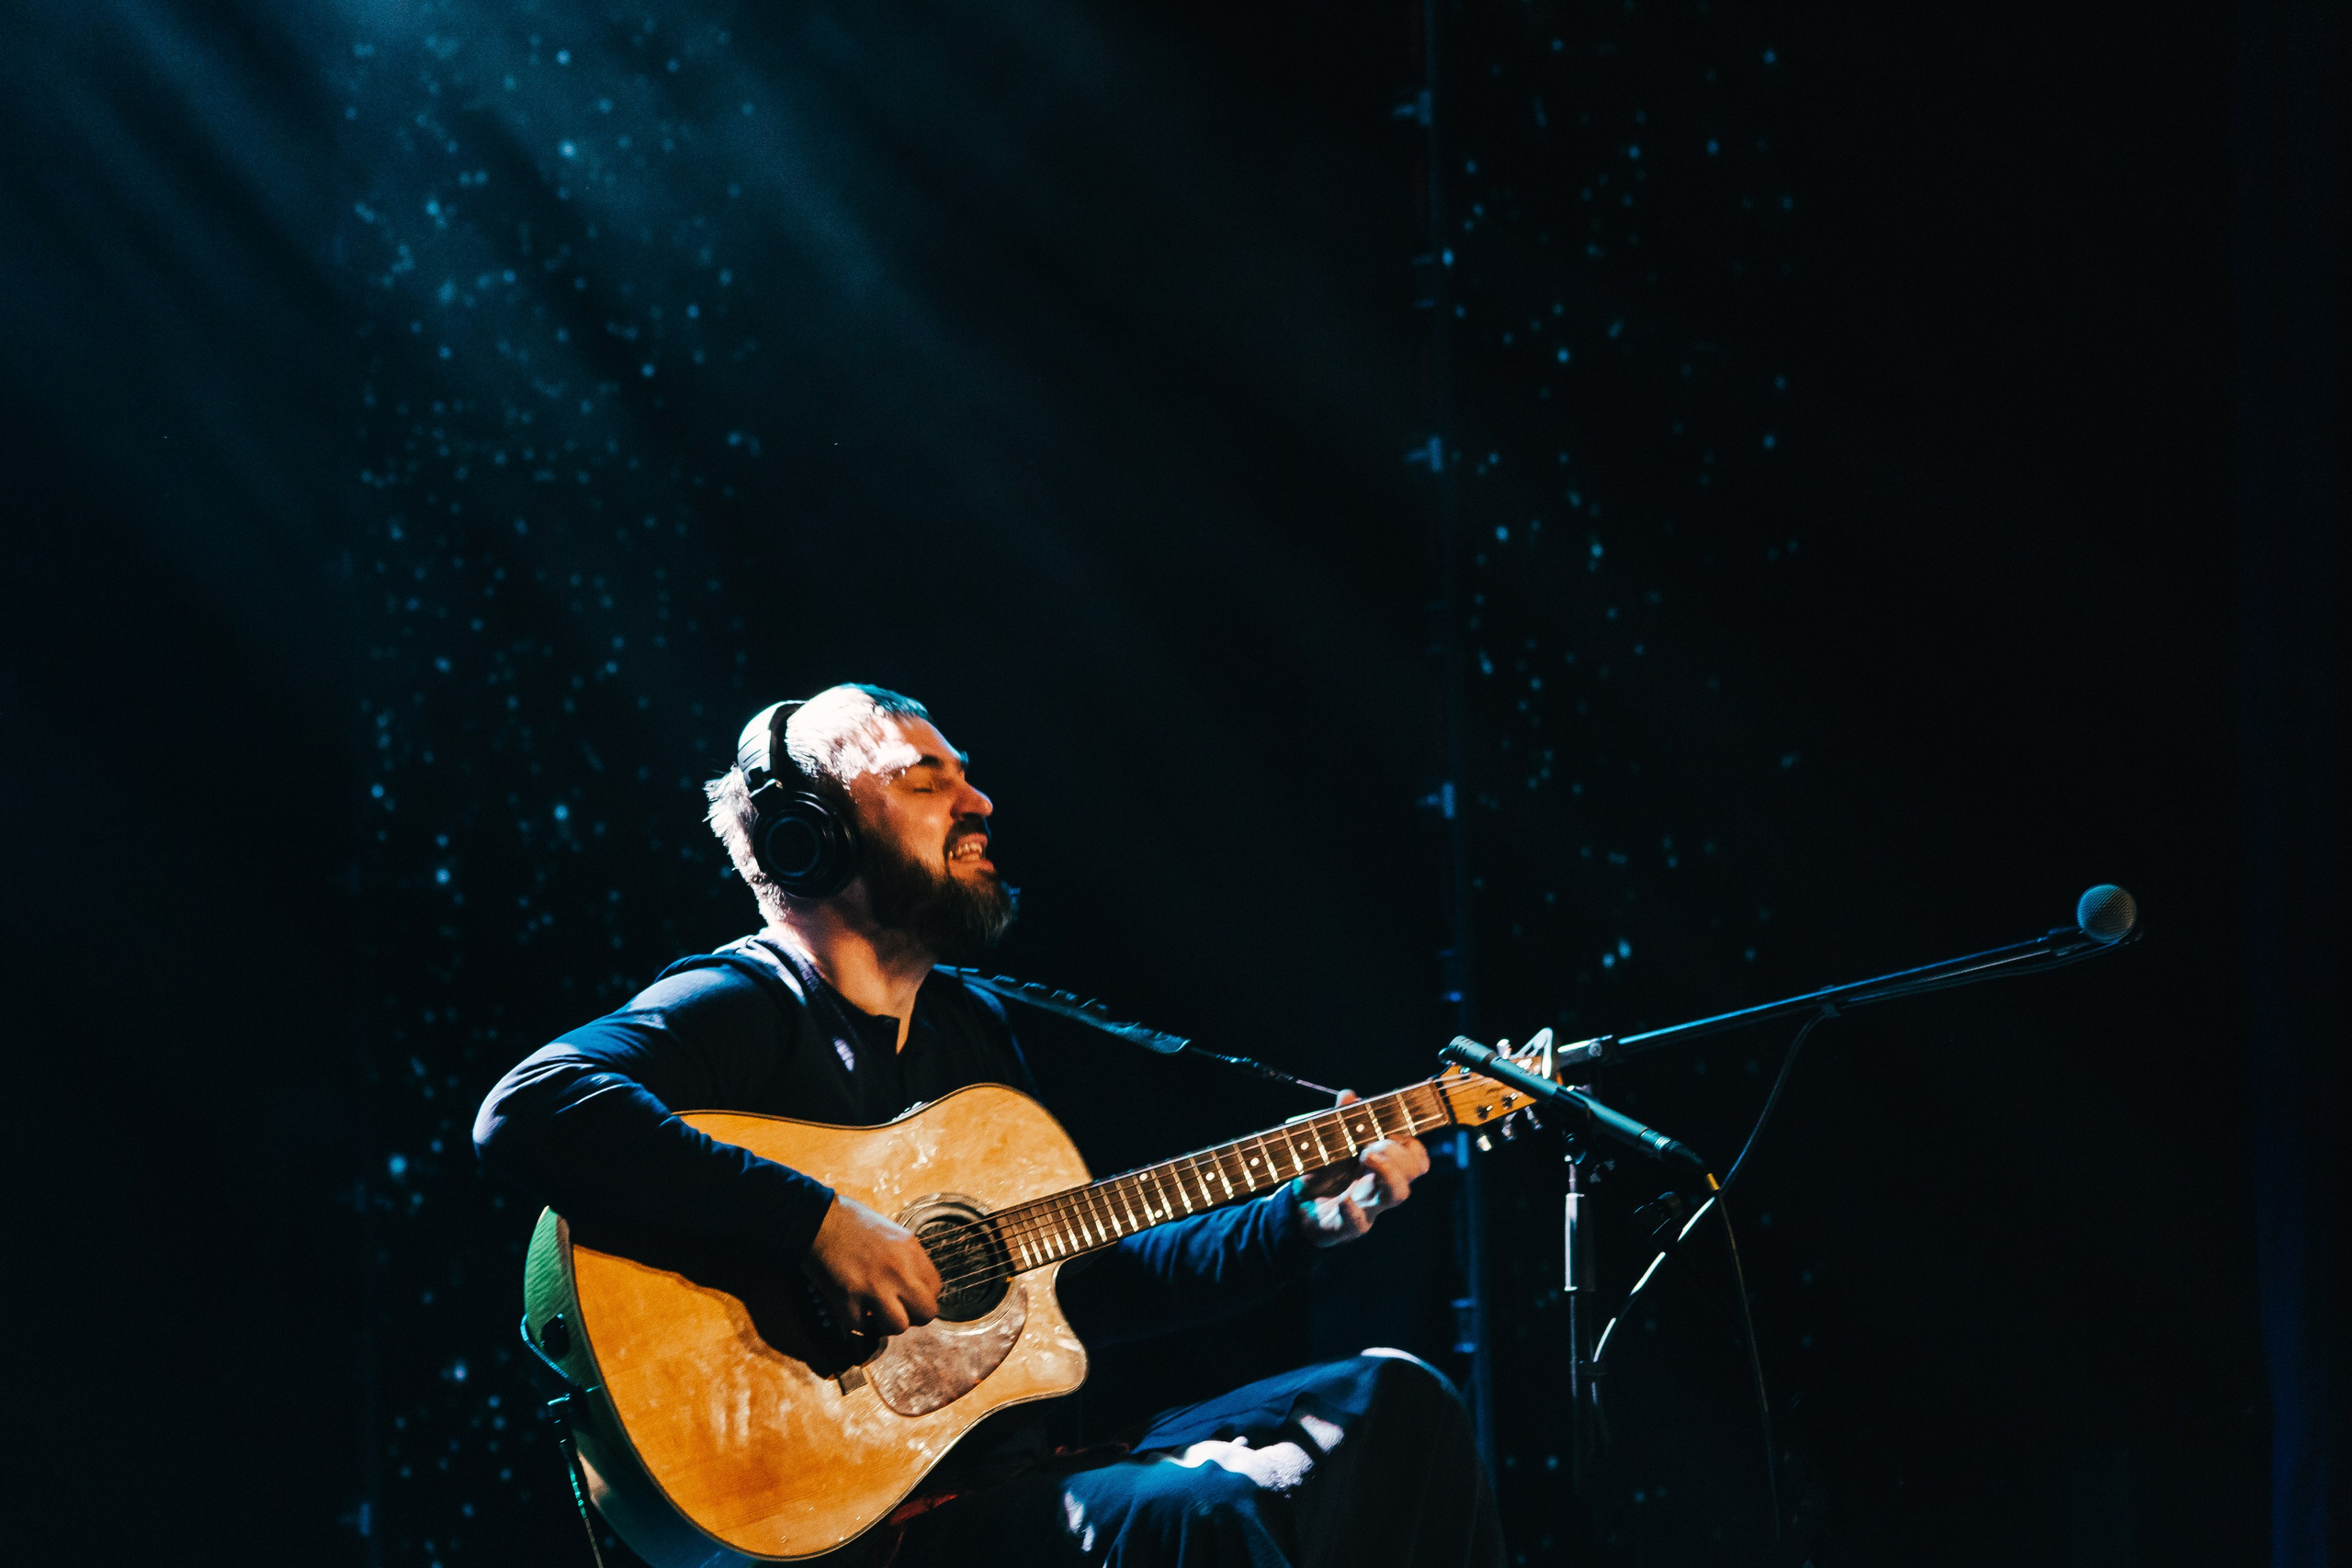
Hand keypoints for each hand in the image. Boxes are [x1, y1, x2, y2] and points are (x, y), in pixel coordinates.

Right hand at [803, 1194, 940, 1336]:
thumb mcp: (893, 1235)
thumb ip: (908, 1261)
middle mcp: (898, 1270)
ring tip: (873, 1311)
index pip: (936, 1289)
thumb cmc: (851, 1223)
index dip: (922, 1297)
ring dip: (885, 1324)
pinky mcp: (848, 1299)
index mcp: (911, 1252)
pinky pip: (862, 1327)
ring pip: (898, 1326)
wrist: (816, 1219)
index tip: (908, 1296)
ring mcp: (874, 1287)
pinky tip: (852, 1305)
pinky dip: (856, 1321)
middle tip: (896, 1309)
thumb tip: (915, 1286)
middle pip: (927, 1313)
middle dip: (912, 1316)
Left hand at [1293, 1090, 1430, 1247]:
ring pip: (1397, 1195)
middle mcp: (1380, 1185)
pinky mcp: (1347, 1226)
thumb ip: (1339, 1119)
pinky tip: (1345, 1200)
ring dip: (1389, 1173)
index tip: (1391, 1133)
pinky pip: (1358, 1223)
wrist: (1296, 1206)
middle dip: (1398, 1153)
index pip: (1415, 1157)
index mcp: (1381, 1164)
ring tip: (1367, 1157)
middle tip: (1371, 1146)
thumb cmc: (1321, 1173)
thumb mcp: (1327, 1142)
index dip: (1412, 1145)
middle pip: (1412, 1172)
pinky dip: (1353, 1210)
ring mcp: (1367, 1206)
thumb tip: (1348, 1095)